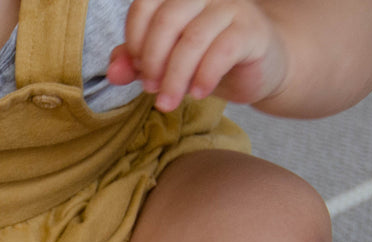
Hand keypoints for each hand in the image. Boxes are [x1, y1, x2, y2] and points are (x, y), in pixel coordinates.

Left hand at [108, 0, 286, 111]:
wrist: (258, 69)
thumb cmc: (206, 60)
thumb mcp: (166, 62)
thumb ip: (136, 62)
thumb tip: (113, 73)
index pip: (145, 4)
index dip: (135, 39)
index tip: (138, 69)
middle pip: (167, 20)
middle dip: (153, 61)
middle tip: (150, 90)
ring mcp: (232, 7)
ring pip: (193, 39)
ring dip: (175, 77)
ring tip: (168, 102)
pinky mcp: (252, 30)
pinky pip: (221, 51)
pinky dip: (204, 77)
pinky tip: (198, 94)